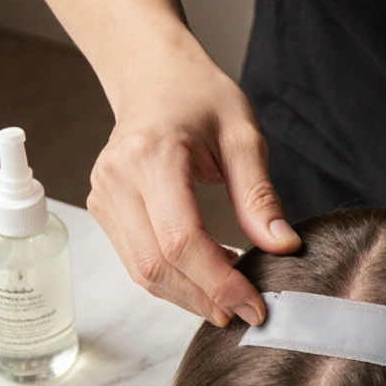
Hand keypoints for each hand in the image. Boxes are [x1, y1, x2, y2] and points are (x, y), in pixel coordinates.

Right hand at [87, 40, 301, 325]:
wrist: (152, 74)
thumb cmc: (198, 95)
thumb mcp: (242, 136)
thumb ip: (259, 195)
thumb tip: (282, 247)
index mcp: (151, 155)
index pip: (181, 240)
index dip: (219, 282)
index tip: (254, 304)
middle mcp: (117, 178)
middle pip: (156, 265)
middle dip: (204, 298)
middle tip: (246, 312)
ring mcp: (103, 195)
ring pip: (141, 271)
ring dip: (187, 296)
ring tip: (229, 299)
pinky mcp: (103, 208)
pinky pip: (135, 260)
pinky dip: (171, 279)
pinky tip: (204, 278)